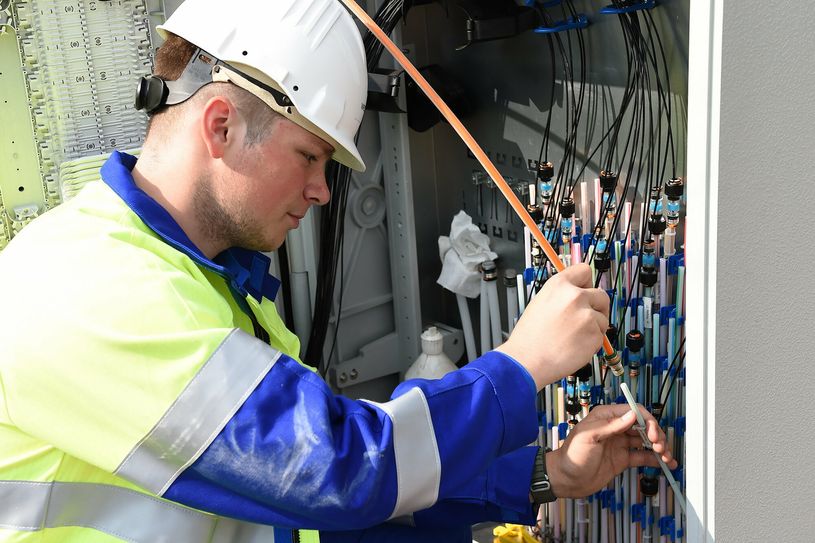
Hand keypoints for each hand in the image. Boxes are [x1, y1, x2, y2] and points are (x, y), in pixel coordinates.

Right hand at [496, 264, 607, 389]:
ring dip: (594, 327)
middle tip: (584, 319)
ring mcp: (586, 315)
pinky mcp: (595, 334)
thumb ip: (562, 295)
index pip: (584, 270)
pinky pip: (601, 336)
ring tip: (573, 337)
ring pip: (603, 318)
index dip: (586, 283)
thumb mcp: (540, 303)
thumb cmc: (529, 337)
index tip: (586, 291)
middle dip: (596, 307)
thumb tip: (579, 294)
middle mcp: (575, 296)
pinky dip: (592, 342)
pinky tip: (575, 346)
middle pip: (601, 295)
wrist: (527, 361)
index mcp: (559, 285)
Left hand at [545, 403, 677, 497]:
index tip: (654, 433)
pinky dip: (655, 459)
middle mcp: (615, 428)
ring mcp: (620, 444)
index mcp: (606, 417)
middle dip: (656, 434)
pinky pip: (643, 456)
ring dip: (659, 447)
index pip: (634, 411)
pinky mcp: (623, 459)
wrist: (566, 479)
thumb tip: (632, 414)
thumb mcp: (589, 436)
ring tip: (667, 457)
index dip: (647, 420)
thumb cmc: (572, 455)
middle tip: (660, 446)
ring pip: (646, 441)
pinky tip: (667, 463)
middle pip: (643, 425)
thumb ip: (610, 425)